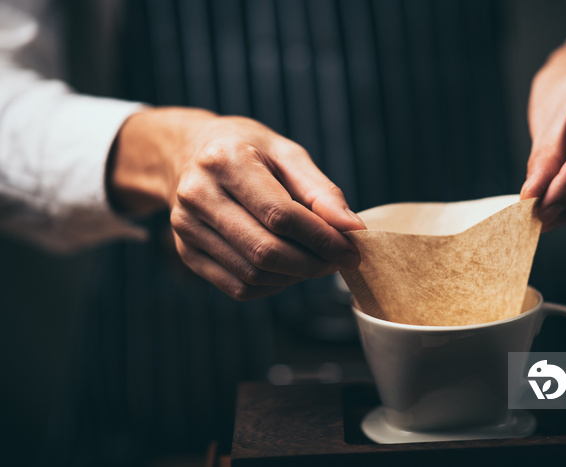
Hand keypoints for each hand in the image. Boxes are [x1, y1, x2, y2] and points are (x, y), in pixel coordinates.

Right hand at [108, 108, 364, 299]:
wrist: (190, 153)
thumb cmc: (248, 151)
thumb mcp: (287, 155)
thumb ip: (321, 191)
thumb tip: (352, 228)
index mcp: (225, 161)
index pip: (280, 214)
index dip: (321, 239)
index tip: (351, 250)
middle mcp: (198, 194)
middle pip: (265, 250)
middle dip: (311, 263)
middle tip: (336, 261)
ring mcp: (186, 227)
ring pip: (252, 274)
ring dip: (294, 277)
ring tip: (314, 263)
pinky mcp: (186, 252)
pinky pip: (238, 287)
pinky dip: (272, 286)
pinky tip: (287, 270)